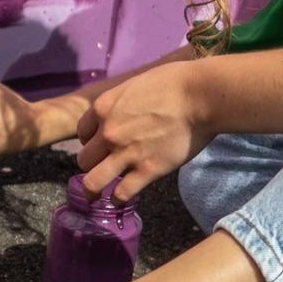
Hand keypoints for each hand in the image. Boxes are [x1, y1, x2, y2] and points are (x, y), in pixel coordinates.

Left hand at [75, 62, 213, 202]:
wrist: (201, 97)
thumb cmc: (175, 83)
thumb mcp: (136, 84)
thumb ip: (123, 101)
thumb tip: (126, 110)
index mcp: (103, 108)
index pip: (82, 133)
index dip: (91, 140)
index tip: (102, 144)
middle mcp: (108, 133)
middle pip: (84, 159)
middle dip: (94, 163)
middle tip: (106, 164)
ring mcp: (126, 154)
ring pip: (93, 182)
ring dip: (93, 190)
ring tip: (95, 196)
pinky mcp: (147, 170)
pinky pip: (122, 193)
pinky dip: (118, 199)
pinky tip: (120, 199)